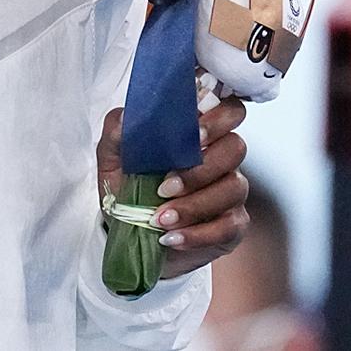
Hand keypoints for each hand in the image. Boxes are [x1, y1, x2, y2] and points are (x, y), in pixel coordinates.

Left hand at [96, 95, 249, 279]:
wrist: (131, 239)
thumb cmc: (130, 193)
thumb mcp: (114, 163)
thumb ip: (118, 135)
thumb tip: (126, 118)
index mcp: (199, 135)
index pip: (229, 110)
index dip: (219, 118)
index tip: (193, 134)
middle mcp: (221, 158)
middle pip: (236, 147)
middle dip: (201, 168)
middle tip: (165, 186)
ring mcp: (230, 191)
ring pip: (233, 187)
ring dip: (194, 205)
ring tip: (159, 219)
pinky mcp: (232, 225)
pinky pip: (229, 226)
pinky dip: (198, 234)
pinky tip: (172, 238)